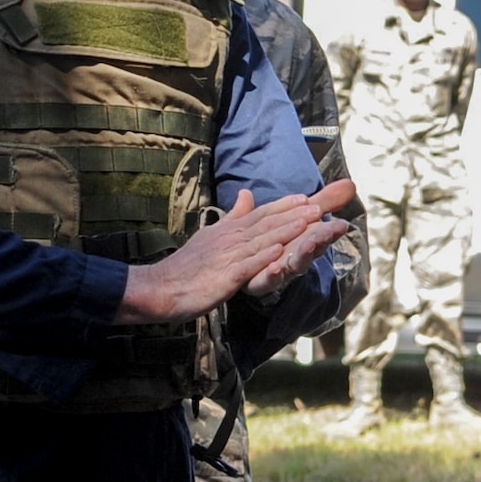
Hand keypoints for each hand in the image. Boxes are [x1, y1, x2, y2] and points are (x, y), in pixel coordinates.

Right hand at [115, 180, 355, 324]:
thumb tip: (247, 194)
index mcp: (229, 231)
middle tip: (321, 205)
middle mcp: (230, 239)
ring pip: (262, 241)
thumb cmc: (187, 266)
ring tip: (310, 220)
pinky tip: (280, 251)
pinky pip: (246, 266)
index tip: (307, 198)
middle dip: (295, 214)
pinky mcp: (223, 277)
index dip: (284, 206)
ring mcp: (227, 257)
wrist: (159, 288)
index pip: (261, 215)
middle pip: (267, 224)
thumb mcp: (211, 236)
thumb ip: (234, 217)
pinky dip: (263, 258)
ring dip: (287, 230)